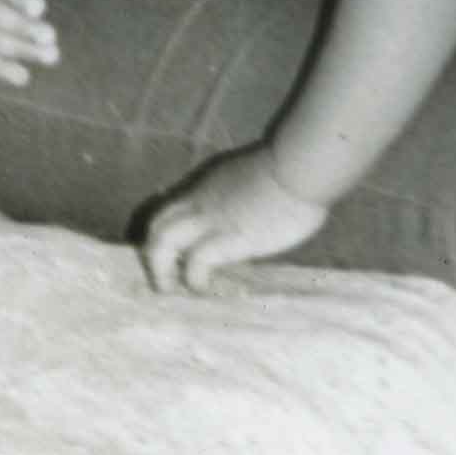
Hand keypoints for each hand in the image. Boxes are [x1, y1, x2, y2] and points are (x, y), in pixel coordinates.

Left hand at [140, 145, 331, 295]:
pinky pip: (195, 262)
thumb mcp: (259, 178)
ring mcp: (211, 219)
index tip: (172, 253)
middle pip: (157, 226)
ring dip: (161, 269)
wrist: (301, 166)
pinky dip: (194, 278)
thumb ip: (245, 196)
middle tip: (164, 277)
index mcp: (210, 184)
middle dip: (153, 254)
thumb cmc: (295, 168)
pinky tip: (205, 288)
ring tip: (171, 289)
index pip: (172, 208)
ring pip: (162, 242)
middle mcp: (201, 200)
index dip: (166, 232)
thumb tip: (251, 217)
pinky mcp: (226, 238)